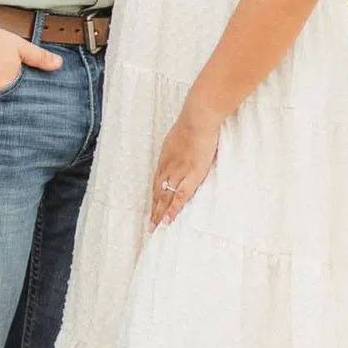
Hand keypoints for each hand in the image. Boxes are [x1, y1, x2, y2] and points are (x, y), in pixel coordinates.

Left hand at [149, 104, 222, 227]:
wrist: (198, 120)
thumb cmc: (192, 123)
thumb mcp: (179, 135)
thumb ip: (178, 146)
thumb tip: (180, 150)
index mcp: (165, 158)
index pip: (157, 181)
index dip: (154, 194)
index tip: (152, 205)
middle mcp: (167, 167)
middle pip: (157, 191)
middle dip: (153, 208)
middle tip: (149, 224)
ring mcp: (177, 173)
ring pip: (165, 197)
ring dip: (159, 213)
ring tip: (155, 228)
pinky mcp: (190, 176)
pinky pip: (179, 197)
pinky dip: (173, 209)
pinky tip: (168, 220)